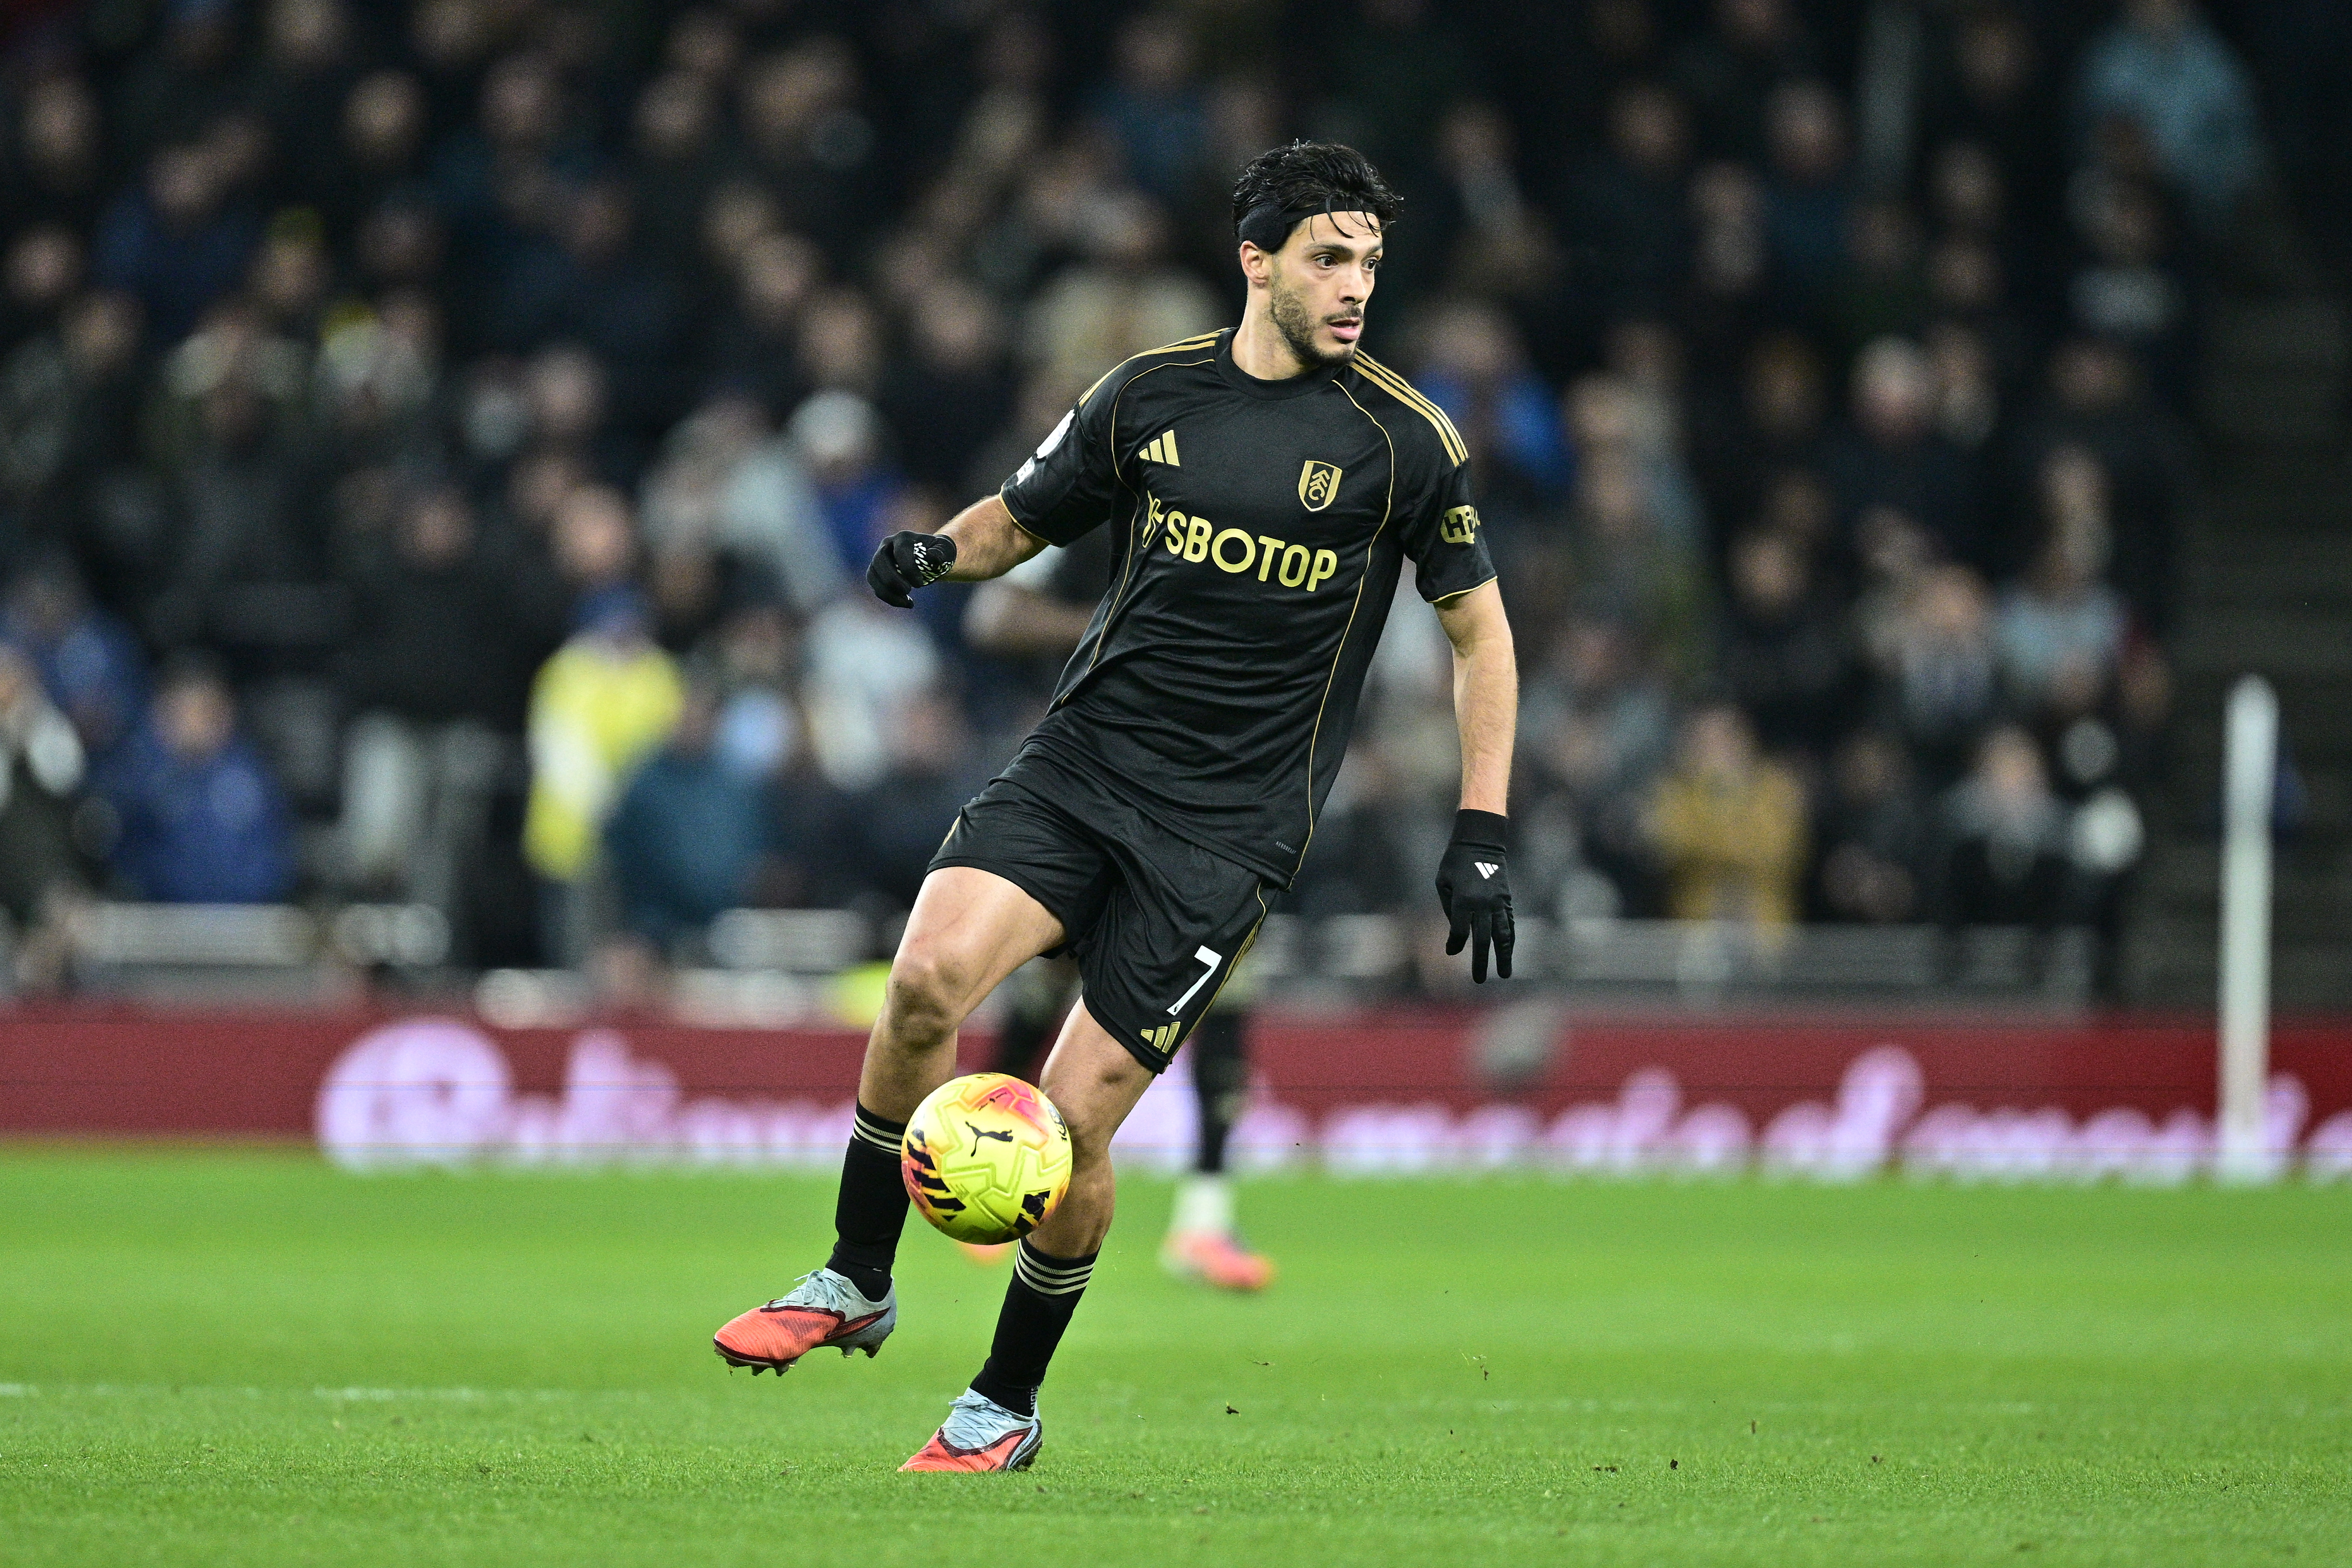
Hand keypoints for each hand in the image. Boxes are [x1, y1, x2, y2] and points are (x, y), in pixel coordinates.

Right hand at [867, 532, 957, 607]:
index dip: (908, 569)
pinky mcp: (877, 571)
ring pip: (872, 574)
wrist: (930, 557)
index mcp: (904, 537)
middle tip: (909, 591)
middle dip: (892, 579)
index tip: (920, 584)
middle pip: (879, 560)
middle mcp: (888, 545)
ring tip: (907, 602)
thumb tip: (932, 557)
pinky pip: (875, 585)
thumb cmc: (939, 553)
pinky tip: (904, 602)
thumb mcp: (946, 551)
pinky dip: (888, 597)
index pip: (900, 552)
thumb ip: (941, 553)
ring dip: (887, 592)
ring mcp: (879, 558)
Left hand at [1435, 809, 1513, 982]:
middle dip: (1481, 961)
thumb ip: (1449, 909)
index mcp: (1463, 900)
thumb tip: (1456, 933)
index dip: (1455, 944)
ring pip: (1502, 934)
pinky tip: (1509, 951)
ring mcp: (1497, 902)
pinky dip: (1509, 939)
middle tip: (1479, 980)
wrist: (1480, 842)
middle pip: (1482, 939)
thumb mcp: (1443, 883)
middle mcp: (1483, 904)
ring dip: (1503, 955)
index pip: (1460, 931)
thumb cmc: (1454, 862)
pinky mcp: (1506, 899)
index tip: (1451, 952)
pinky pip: (1509, 923)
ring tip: (1505, 973)